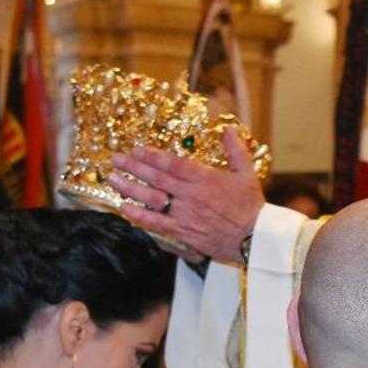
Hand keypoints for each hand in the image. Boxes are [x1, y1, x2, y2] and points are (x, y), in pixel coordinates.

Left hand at [110, 128, 264, 263]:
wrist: (255, 239)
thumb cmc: (251, 207)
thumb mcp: (247, 174)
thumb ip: (236, 150)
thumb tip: (228, 129)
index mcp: (206, 179)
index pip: (174, 165)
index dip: (153, 156)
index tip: (137, 148)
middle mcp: (191, 196)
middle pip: (157, 179)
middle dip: (134, 167)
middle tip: (115, 158)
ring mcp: (185, 215)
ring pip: (152, 199)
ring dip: (130, 188)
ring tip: (113, 179)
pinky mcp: (183, 232)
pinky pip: (156, 223)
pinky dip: (139, 216)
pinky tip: (124, 208)